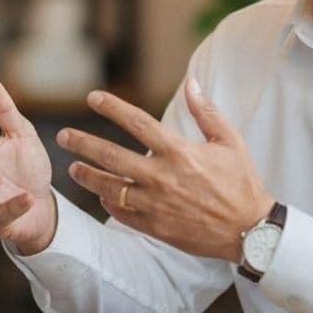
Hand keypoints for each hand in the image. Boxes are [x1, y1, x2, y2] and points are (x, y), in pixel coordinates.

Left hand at [56, 78, 272, 261]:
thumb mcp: (230, 142)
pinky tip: (101, 194)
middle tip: (63, 136)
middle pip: (112, 156)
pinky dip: (109, 203)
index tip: (92, 98)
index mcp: (180, 152)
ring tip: (73, 168)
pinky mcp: (156, 226)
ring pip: (110, 187)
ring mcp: (156, 204)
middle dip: (83, 144)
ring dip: (87, 176)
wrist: (249, 231)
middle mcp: (163, 177)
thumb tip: (191, 82)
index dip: (112, 107)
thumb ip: (206, 112)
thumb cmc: (241, 183)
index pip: (137, 123)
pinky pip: (123, 213)